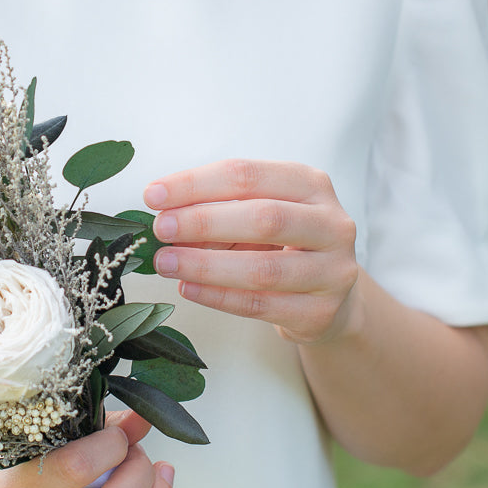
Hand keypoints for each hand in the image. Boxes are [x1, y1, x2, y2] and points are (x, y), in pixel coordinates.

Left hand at [144, 159, 359, 344]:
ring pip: (263, 269)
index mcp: (310, 184)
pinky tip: (188, 288)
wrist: (329, 297)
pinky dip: (218, 296)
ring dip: (205, 265)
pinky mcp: (321, 312)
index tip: (153, 194)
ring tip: (165, 263)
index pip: (247, 175)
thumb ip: (217, 211)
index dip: (196, 184)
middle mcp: (331, 223)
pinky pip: (260, 304)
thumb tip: (164, 216)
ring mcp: (333, 270)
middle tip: (160, 229)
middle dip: (203, 222)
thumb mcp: (256, 214)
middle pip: (263, 218)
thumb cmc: (281, 245)